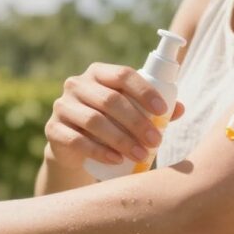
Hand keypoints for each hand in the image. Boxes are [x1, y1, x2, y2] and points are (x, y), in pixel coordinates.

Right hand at [44, 62, 184, 169]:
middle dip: (137, 122)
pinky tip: (117, 160)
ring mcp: (62, 106)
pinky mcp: (54, 129)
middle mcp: (77, 84)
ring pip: (94, 121)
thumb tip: (180, 108)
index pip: (123, 74)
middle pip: (110, 100)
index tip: (163, 111)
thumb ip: (153, 108)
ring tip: (141, 154)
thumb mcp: (130, 112)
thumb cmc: (109, 123)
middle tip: (155, 141)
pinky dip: (99, 151)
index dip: (144, 91)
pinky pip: (77, 140)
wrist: (74, 147)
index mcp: (98, 73)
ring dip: (121, 139)